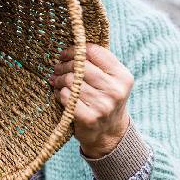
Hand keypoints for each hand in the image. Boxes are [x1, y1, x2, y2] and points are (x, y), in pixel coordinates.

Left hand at [49, 43, 133, 157]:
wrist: (109, 134)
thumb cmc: (105, 100)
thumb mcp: (111, 80)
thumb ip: (98, 63)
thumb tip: (72, 46)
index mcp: (123, 76)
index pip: (94, 52)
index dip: (75, 50)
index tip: (65, 54)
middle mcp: (116, 90)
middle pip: (80, 66)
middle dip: (64, 65)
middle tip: (57, 68)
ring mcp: (103, 106)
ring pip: (71, 81)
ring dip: (59, 79)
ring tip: (57, 81)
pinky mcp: (90, 118)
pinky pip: (66, 97)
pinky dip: (60, 94)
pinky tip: (60, 94)